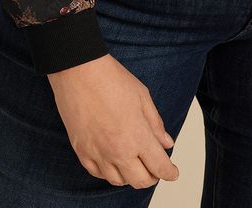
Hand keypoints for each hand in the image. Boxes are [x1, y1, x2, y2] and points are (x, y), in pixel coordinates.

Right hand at [47, 54, 178, 188]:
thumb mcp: (142, 96)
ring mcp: (98, 153)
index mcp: (137, 136)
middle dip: (152, 176)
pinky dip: (108, 172)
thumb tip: (166, 142)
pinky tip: (113, 161)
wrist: (79, 71)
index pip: (159, 166)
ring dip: (130, 176)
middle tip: (154, 167)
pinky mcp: (81, 151)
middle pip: (140, 181)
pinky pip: (97, 173)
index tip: (172, 171)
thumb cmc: (110, 79)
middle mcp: (118, 151)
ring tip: (134, 163)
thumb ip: (155, 123)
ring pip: (118, 181)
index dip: (169, 172)